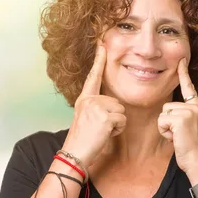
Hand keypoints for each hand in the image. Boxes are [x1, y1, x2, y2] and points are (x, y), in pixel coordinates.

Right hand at [61, 44, 126, 166]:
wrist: (74, 153)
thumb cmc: (83, 140)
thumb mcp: (87, 118)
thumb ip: (96, 107)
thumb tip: (111, 104)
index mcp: (84, 99)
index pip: (93, 76)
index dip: (99, 60)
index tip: (102, 43)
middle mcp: (89, 100)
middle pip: (117, 102)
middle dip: (114, 117)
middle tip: (99, 128)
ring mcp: (96, 108)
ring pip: (121, 111)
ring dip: (116, 124)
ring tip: (101, 131)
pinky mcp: (104, 117)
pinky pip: (122, 120)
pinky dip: (117, 130)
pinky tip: (105, 135)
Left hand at [158, 58, 197, 180]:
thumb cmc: (192, 149)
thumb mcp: (190, 128)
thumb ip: (183, 117)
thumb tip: (169, 113)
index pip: (189, 87)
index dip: (183, 73)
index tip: (181, 59)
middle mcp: (195, 107)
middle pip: (167, 106)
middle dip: (167, 122)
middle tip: (179, 135)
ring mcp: (189, 112)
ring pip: (163, 113)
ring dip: (166, 128)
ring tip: (178, 137)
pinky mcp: (181, 119)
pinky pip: (162, 121)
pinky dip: (165, 132)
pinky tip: (176, 138)